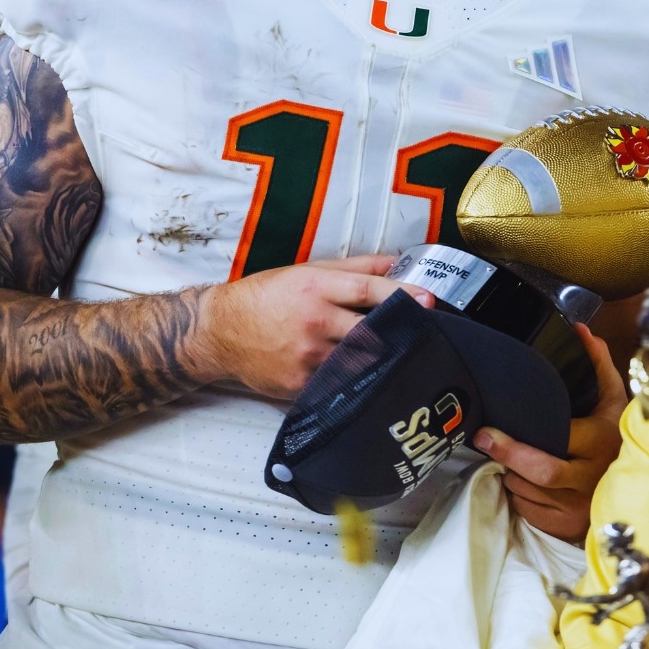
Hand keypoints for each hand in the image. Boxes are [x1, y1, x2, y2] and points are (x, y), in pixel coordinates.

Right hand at [198, 255, 433, 398]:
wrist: (220, 331)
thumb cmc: (267, 295)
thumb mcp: (307, 270)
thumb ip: (356, 267)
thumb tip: (397, 263)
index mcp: (316, 287)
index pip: (367, 290)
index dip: (401, 295)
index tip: (428, 300)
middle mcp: (313, 321)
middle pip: (369, 331)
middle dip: (398, 334)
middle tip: (423, 335)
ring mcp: (306, 357)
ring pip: (358, 362)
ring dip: (380, 360)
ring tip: (402, 359)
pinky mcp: (299, 385)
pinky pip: (337, 384)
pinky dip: (354, 381)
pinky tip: (367, 380)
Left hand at [474, 322, 626, 542]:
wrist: (643, 492)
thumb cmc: (616, 437)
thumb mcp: (614, 399)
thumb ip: (597, 363)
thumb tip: (582, 329)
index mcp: (601, 441)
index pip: (559, 439)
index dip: (520, 439)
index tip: (489, 428)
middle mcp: (592, 478)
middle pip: (541, 471)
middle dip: (507, 455)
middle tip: (483, 438)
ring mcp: (579, 508)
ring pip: (528, 490)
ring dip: (512, 474)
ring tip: (507, 456)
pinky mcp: (567, 528)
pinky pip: (529, 511)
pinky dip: (518, 495)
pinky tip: (521, 480)